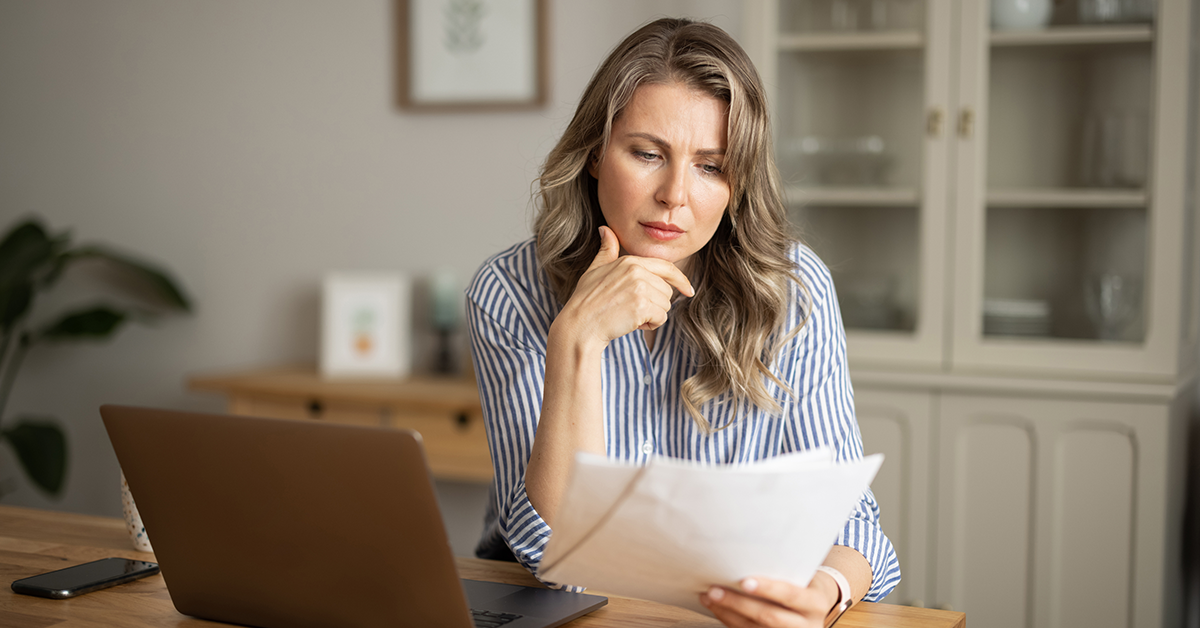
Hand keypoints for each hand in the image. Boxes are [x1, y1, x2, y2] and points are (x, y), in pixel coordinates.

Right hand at [553, 226, 693, 348]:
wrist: (579, 325)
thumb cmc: (586, 300)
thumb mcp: (595, 269)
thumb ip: (607, 250)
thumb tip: (605, 229)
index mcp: (630, 261)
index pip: (666, 267)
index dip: (680, 279)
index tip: (689, 290)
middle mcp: (637, 271)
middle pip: (667, 290)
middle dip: (654, 304)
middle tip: (631, 309)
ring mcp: (640, 287)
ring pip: (665, 305)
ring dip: (652, 316)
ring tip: (629, 316)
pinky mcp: (642, 306)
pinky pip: (661, 318)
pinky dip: (649, 325)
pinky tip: (631, 324)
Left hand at [700, 574, 840, 627]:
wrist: (818, 605)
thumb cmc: (806, 582)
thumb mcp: (804, 574)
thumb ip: (784, 569)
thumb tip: (746, 554)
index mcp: (814, 603)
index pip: (790, 595)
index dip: (768, 589)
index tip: (744, 581)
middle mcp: (805, 625)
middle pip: (768, 617)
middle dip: (738, 603)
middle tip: (714, 590)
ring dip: (727, 613)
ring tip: (708, 596)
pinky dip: (729, 620)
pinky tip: (716, 607)